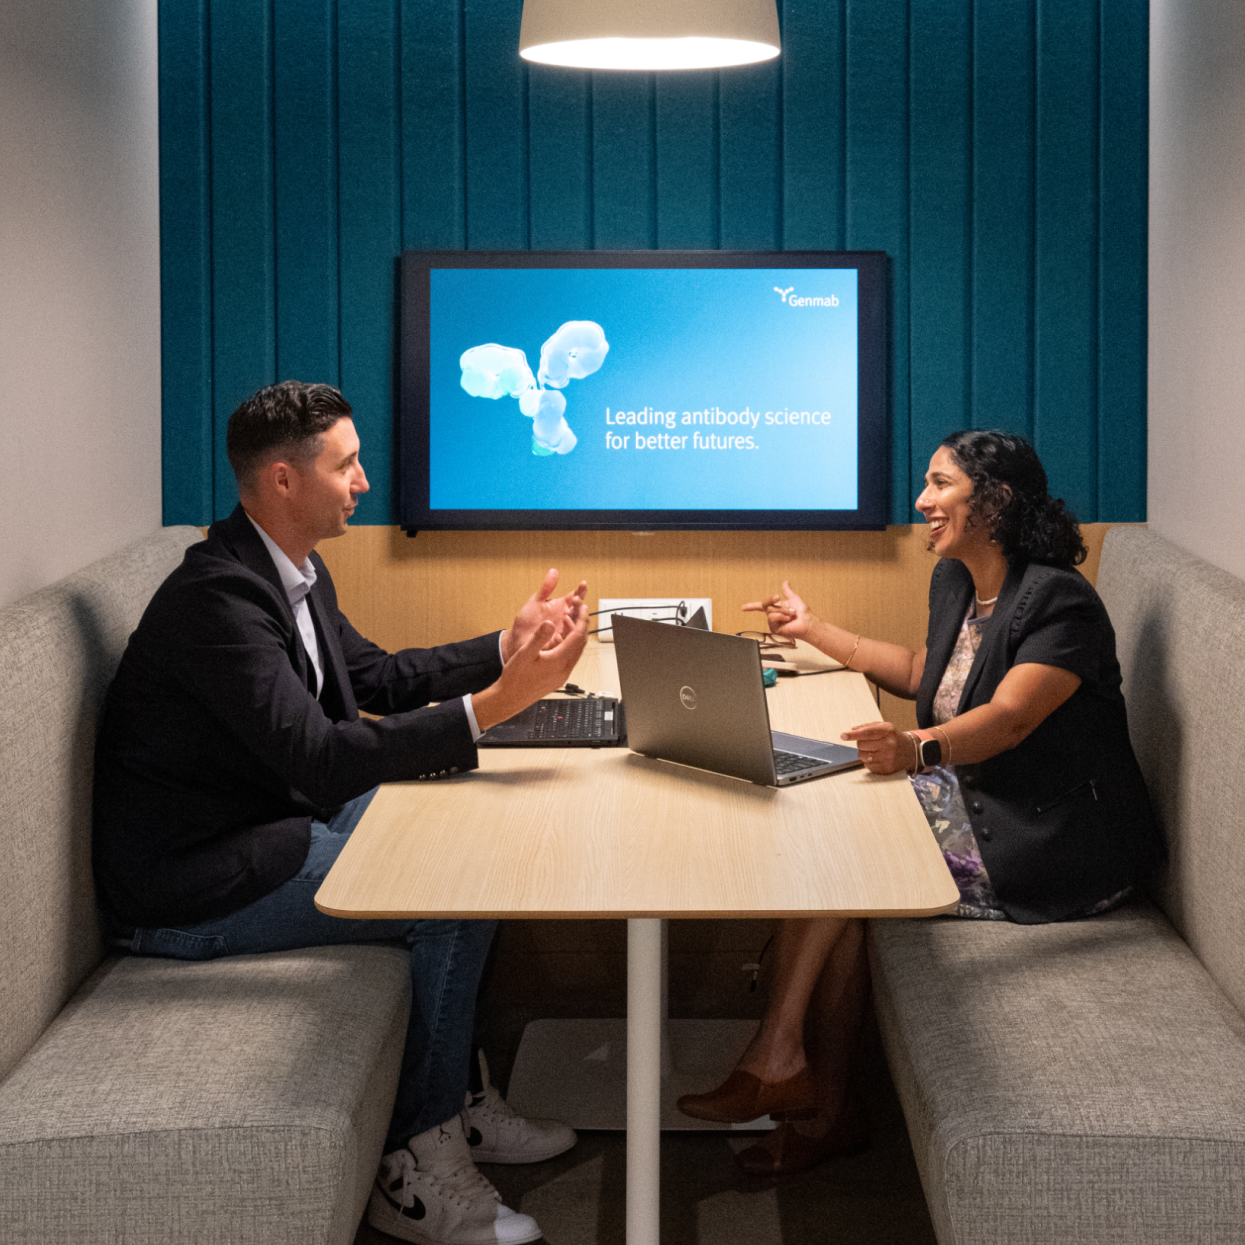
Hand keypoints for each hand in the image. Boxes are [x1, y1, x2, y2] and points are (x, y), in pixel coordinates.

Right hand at [473, 605, 590, 730]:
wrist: (510, 698)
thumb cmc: (515, 678)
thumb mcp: (525, 653)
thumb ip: (539, 637)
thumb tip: (550, 623)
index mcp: (559, 661)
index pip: (578, 636)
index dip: (582, 620)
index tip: (584, 609)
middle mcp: (565, 669)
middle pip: (581, 643)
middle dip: (581, 626)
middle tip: (579, 612)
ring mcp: (563, 675)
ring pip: (576, 651)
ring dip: (574, 636)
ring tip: (567, 622)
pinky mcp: (559, 679)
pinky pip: (570, 659)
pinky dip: (568, 646)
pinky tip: (558, 641)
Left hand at [501, 569, 587, 662]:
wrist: (517, 639)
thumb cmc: (527, 621)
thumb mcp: (535, 601)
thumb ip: (546, 588)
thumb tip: (554, 571)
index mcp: (561, 608)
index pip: (575, 598)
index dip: (580, 591)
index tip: (582, 584)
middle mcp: (565, 620)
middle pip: (578, 612)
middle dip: (578, 605)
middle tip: (575, 600)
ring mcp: (563, 632)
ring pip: (575, 627)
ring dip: (573, 621)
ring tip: (567, 613)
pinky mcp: (557, 646)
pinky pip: (563, 643)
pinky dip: (562, 638)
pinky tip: (558, 634)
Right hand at [741, 580, 817, 640]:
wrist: (807, 622)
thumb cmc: (803, 613)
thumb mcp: (794, 598)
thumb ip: (787, 591)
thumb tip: (785, 582)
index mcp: (776, 608)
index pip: (761, 606)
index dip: (751, 606)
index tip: (743, 607)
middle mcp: (773, 615)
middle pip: (766, 605)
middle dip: (778, 604)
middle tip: (790, 607)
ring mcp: (773, 622)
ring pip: (770, 611)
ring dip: (783, 611)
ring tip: (791, 615)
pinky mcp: (774, 628)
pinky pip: (772, 618)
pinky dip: (781, 616)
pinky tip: (788, 620)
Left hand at [839, 721, 913, 775]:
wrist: (911, 751)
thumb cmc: (894, 738)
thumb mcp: (884, 727)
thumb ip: (867, 727)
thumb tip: (852, 730)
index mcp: (887, 731)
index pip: (866, 732)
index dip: (853, 734)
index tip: (843, 735)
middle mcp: (889, 744)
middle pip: (861, 745)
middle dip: (860, 743)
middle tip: (869, 743)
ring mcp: (888, 758)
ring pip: (863, 756)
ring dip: (863, 753)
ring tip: (873, 750)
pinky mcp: (887, 768)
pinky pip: (868, 766)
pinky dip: (869, 762)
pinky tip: (877, 758)